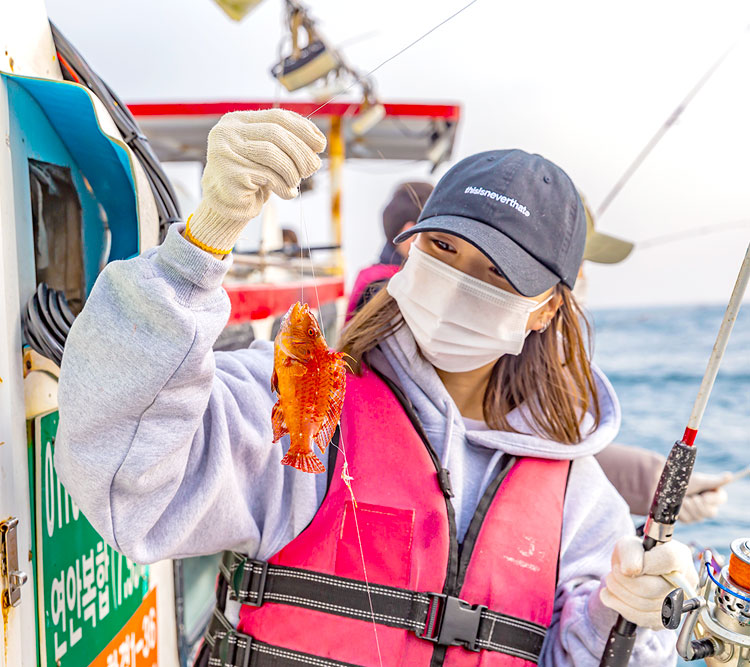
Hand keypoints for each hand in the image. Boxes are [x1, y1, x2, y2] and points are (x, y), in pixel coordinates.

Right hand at [187, 109, 326, 254]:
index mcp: (238, 121)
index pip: (277, 116)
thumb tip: (319, 141)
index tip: (320, 144)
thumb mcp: (270, 155)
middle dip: (301, 152)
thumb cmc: (252, 177)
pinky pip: (266, 175)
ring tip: (296, 182)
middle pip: (276, 133)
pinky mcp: (229, 174)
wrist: (226, 205)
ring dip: (292, 170)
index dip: (303, 129)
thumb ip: (287, 143)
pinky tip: (287, 193)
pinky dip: (283, 185)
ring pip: (271, 153)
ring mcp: (225, 152)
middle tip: (313, 167)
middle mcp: (227, 132)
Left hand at [600, 535, 698, 629]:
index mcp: (680, 556)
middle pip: (652, 588)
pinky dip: (621, 606)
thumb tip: (629, 570)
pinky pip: (641, 618)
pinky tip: (613, 595)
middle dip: (624, 580)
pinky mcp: (667, 620)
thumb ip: (630, 552)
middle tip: (613, 573)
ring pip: (644, 605)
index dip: (645, 563)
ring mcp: (679, 604)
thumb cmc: (634, 556)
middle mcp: (685, 582)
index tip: (629, 565)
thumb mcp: (628, 545)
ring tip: (612, 581)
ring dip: (619, 593)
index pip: (669, 559)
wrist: (634, 572)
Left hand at [679, 471, 730, 522]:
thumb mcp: (699, 480)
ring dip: (688, 505)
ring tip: (683, 497)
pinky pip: (687, 519)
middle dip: (698, 503)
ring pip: (698, 517)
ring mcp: (698, 515)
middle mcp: (709, 507)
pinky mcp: (687, 520)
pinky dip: (680, 511)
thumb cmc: (684, 480)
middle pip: (710, 512)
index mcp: (714, 495)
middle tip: (691, 496)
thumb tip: (730, 476)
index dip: (712, 499)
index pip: (721, 499)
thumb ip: (714, 481)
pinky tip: (677, 504)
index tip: (704, 496)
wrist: (666, 485)